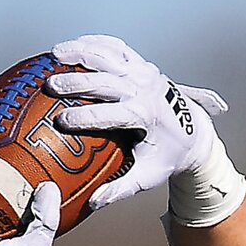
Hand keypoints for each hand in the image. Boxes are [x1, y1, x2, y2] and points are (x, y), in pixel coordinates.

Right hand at [46, 35, 227, 211]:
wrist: (194, 132)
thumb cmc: (167, 157)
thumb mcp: (147, 177)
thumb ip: (120, 189)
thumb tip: (93, 203)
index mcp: (147, 116)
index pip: (111, 115)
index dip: (85, 117)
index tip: (62, 121)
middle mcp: (146, 89)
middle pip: (106, 80)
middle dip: (77, 82)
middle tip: (51, 86)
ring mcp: (144, 72)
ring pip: (109, 55)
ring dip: (80, 53)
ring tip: (54, 54)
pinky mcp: (141, 63)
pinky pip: (115, 46)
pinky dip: (94, 42)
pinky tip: (73, 45)